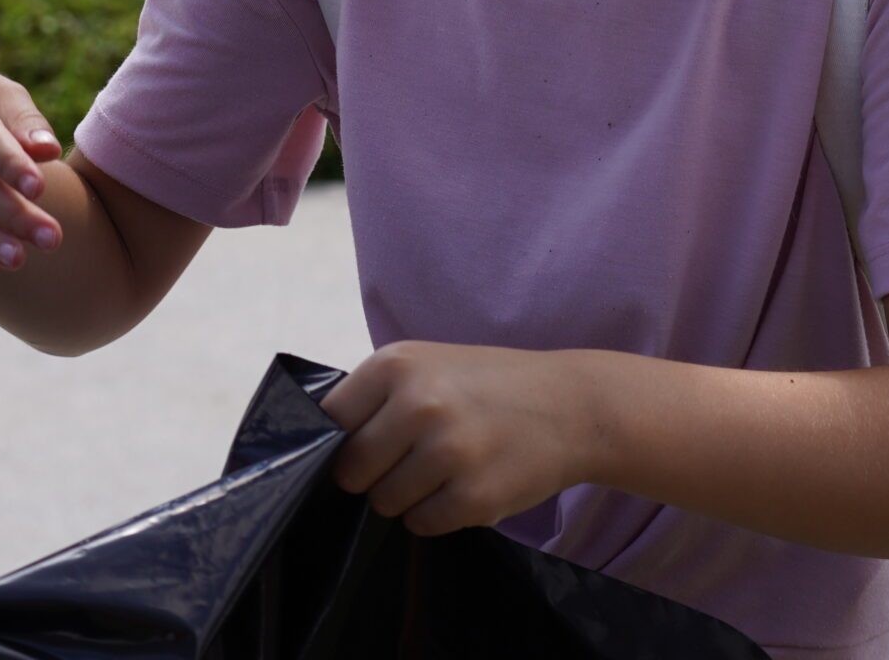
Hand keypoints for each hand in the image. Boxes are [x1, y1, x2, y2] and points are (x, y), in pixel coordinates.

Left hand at [318, 340, 588, 538]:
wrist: (572, 406)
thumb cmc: (487, 386)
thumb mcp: (428, 365)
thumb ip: (375, 398)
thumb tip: (316, 447)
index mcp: (396, 364)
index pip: (329, 423)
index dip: (342, 442)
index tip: (365, 444)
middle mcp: (418, 404)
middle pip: (351, 471)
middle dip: (372, 475)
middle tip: (409, 460)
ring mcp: (448, 451)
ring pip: (384, 502)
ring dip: (407, 496)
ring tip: (444, 468)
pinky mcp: (474, 496)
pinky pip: (421, 525)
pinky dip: (436, 515)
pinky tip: (465, 486)